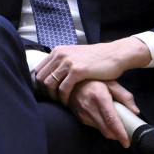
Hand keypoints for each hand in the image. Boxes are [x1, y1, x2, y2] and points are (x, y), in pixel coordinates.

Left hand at [32, 37, 151, 99]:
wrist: (115, 54)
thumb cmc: (97, 58)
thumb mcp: (75, 56)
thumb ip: (63, 62)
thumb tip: (53, 72)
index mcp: (58, 51)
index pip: (38, 69)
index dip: (38, 83)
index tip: (44, 93)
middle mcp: (60, 55)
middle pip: (40, 77)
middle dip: (43, 91)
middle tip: (50, 100)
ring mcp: (67, 62)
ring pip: (49, 83)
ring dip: (52, 96)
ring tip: (58, 102)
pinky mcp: (77, 70)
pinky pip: (63, 88)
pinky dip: (63, 97)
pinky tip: (67, 102)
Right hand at [65, 79, 139, 145]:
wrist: (70, 80)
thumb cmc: (93, 80)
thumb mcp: (111, 82)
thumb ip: (124, 96)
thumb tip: (135, 111)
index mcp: (99, 97)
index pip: (111, 120)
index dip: (120, 133)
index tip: (127, 142)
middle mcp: (90, 107)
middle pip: (106, 130)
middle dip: (118, 137)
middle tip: (128, 136)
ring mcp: (83, 113)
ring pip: (101, 130)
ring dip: (111, 132)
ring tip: (117, 125)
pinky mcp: (80, 117)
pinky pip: (95, 126)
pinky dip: (103, 126)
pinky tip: (106, 119)